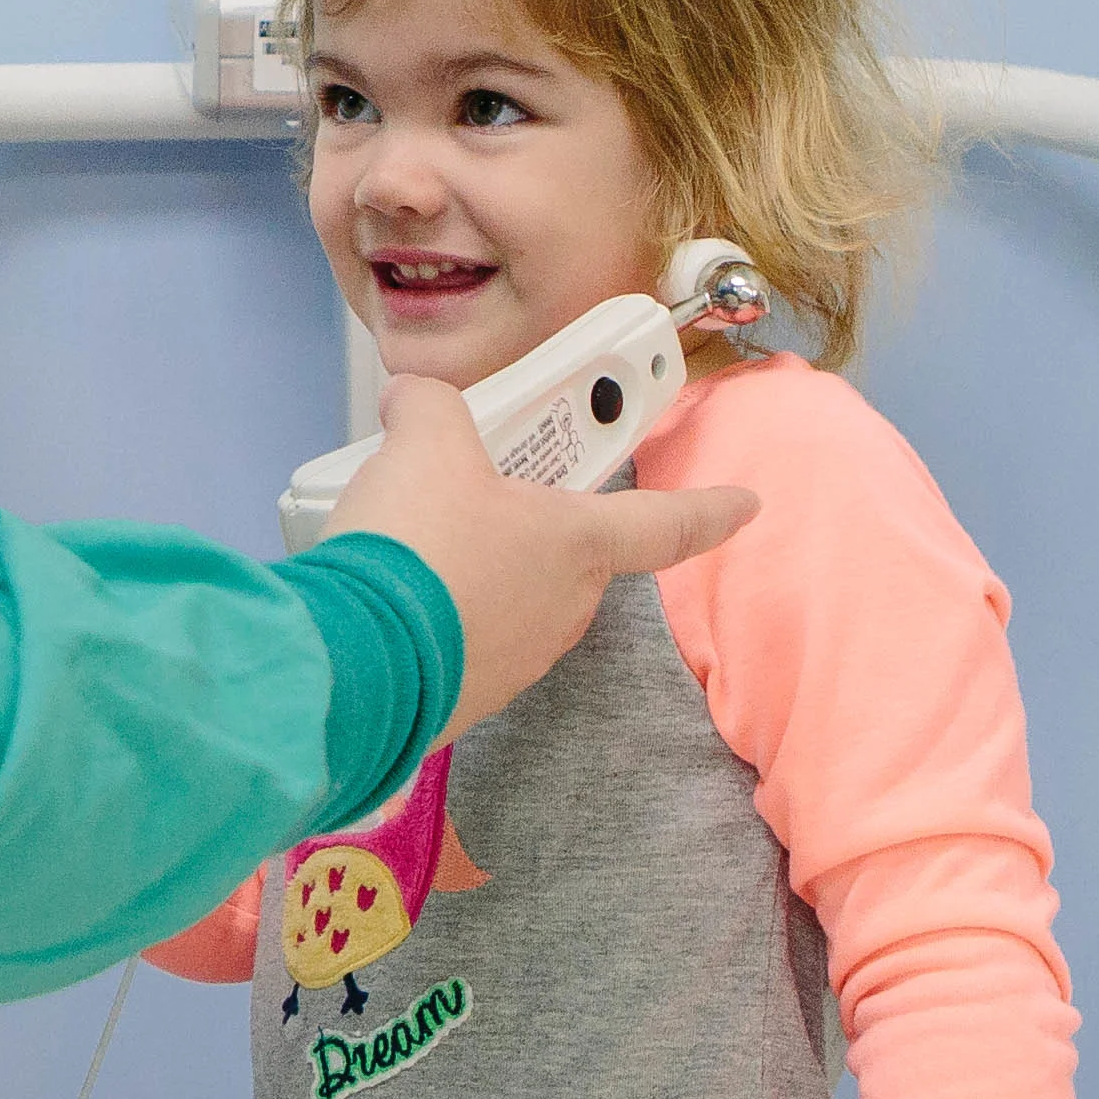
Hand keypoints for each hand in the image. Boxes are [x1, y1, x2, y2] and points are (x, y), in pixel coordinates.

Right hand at [321, 373, 757, 737]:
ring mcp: (516, 661)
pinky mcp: (462, 698)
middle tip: (474, 488)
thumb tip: (416, 399)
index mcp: (578, 543)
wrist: (351, 659)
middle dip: (531, 522)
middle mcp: (562, 607)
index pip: (667, 524)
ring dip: (477, 570)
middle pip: (567, 554)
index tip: (747, 505)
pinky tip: (389, 594)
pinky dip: (435, 614)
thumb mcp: (422, 444)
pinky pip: (461, 639)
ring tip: (409, 542)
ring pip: (511, 597)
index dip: (711, 508)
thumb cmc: (416, 546)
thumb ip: (431, 407)